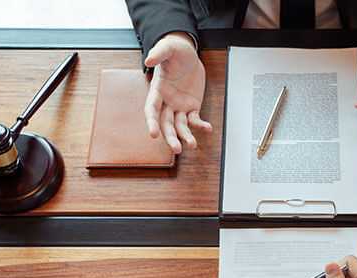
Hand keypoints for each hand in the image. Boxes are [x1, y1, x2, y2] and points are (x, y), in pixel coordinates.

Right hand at [145, 32, 212, 153]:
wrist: (188, 54)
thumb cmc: (175, 50)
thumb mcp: (168, 48)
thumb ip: (159, 53)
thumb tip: (148, 60)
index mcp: (157, 90)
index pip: (152, 109)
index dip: (151, 122)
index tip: (152, 134)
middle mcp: (166, 102)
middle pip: (166, 124)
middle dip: (170, 137)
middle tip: (176, 149)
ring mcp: (179, 106)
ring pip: (180, 126)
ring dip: (185, 136)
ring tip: (192, 145)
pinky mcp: (192, 106)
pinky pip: (195, 120)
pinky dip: (201, 125)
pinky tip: (207, 129)